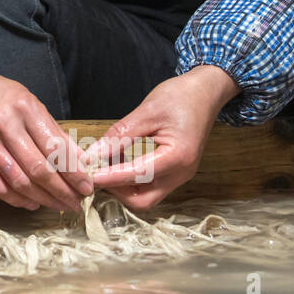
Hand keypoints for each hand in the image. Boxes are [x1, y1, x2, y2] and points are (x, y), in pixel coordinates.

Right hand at [0, 58, 91, 211]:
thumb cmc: (0, 94)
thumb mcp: (31, 102)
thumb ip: (54, 132)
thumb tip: (80, 160)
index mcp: (24, 108)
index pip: (54, 147)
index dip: (73, 172)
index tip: (87, 186)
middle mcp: (4, 126)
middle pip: (38, 169)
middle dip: (62, 191)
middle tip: (76, 202)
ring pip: (19, 182)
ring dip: (43, 199)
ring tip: (60, 205)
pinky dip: (17, 200)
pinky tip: (33, 203)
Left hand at [86, 65, 238, 211]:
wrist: (205, 92)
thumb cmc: (180, 97)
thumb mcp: (146, 111)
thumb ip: (120, 135)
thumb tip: (94, 153)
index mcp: (178, 157)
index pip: (137, 175)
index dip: (109, 177)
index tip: (88, 175)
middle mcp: (182, 173)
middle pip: (143, 200)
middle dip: (117, 190)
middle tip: (96, 172)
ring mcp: (180, 175)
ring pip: (146, 196)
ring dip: (123, 186)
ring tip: (104, 165)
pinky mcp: (176, 172)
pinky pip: (151, 185)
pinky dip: (132, 180)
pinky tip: (118, 163)